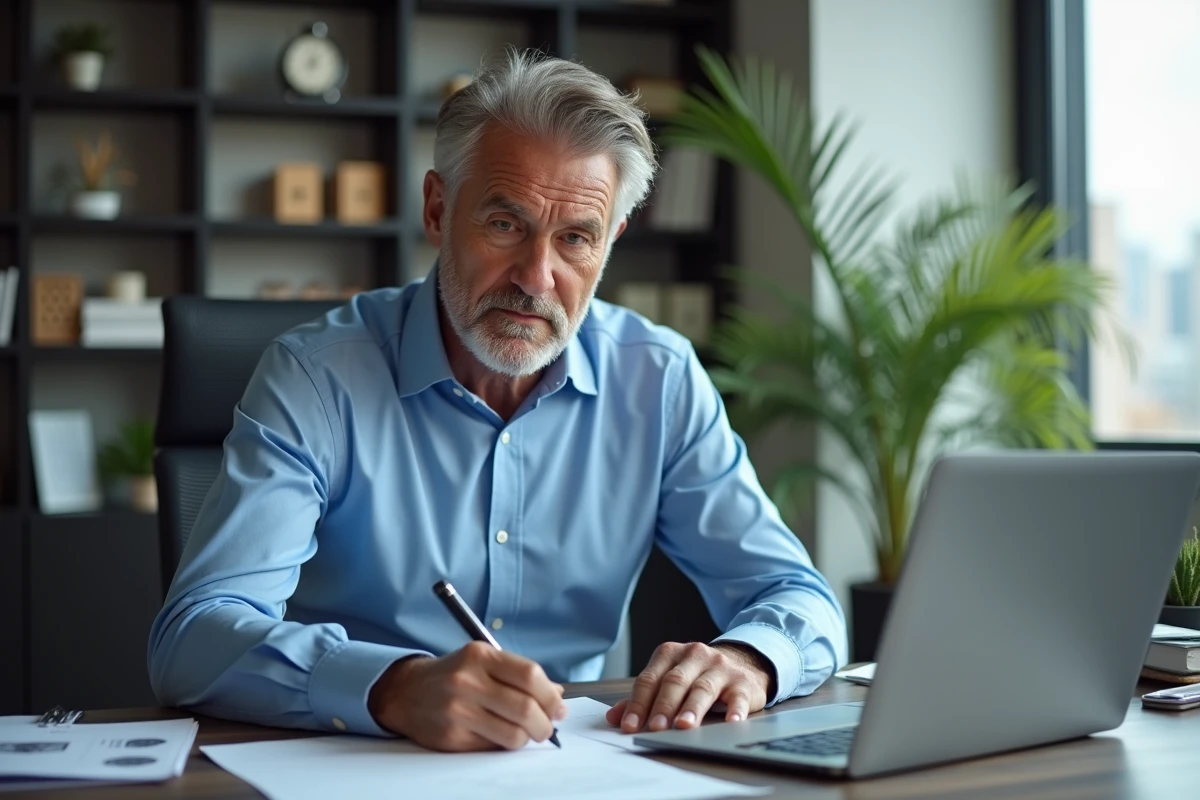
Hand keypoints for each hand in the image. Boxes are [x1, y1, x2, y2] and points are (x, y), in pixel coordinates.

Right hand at [368, 642, 566, 751]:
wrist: (406, 692)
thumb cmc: (453, 675)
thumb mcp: (483, 661)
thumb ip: (519, 674)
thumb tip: (557, 694)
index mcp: (480, 655)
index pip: (529, 675)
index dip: (551, 695)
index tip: (558, 707)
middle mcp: (467, 681)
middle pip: (525, 707)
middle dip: (545, 723)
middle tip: (547, 728)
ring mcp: (458, 710)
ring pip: (512, 734)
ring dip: (526, 738)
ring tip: (524, 733)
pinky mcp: (451, 737)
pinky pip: (492, 747)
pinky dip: (503, 745)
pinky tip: (499, 736)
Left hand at [605, 642, 772, 732]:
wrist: (741, 664)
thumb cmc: (698, 676)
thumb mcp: (669, 680)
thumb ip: (643, 698)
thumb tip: (614, 717)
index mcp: (670, 653)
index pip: (649, 679)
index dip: (638, 703)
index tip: (629, 726)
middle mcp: (694, 655)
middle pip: (674, 682)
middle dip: (663, 706)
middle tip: (655, 727)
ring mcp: (719, 667)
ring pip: (702, 688)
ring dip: (692, 708)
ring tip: (683, 726)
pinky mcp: (742, 682)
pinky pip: (738, 696)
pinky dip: (735, 710)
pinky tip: (731, 722)